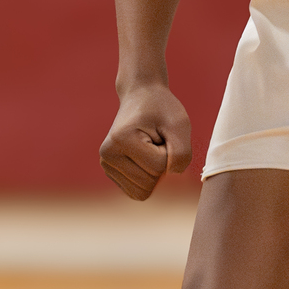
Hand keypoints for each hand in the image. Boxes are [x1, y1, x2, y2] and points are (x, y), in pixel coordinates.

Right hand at [100, 83, 192, 200]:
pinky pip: (137, 192)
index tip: (161, 132)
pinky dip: (147, 178)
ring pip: (144, 191)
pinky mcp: (110, 172)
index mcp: (121, 139)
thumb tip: (170, 177)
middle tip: (156, 139)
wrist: (141, 96)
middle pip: (150, 182)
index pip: (159, 166)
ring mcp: (106, 165)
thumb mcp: (179, 124)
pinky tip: (143, 157)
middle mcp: (107, 154)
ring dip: (154, 171)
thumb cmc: (161, 109)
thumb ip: (182, 153)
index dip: (170, 151)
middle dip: (162, 163)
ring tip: (149, 147)